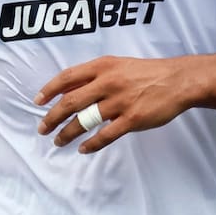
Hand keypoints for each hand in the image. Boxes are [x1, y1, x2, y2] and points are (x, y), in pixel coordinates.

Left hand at [34, 56, 194, 153]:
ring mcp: (120, 102)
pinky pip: (106, 135)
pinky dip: (92, 144)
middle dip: (52, 117)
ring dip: (68, 133)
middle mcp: (108, 82)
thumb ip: (93, 76)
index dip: (49, 90)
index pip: (67, 77)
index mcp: (102, 66)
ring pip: (85, 120)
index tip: (37, 102)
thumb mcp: (117, 65)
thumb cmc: (145, 72)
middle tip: (42, 128)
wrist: (177, 80)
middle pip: (71, 101)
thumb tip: (67, 90)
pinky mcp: (132, 119)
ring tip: (58, 141)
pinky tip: (83, 149)